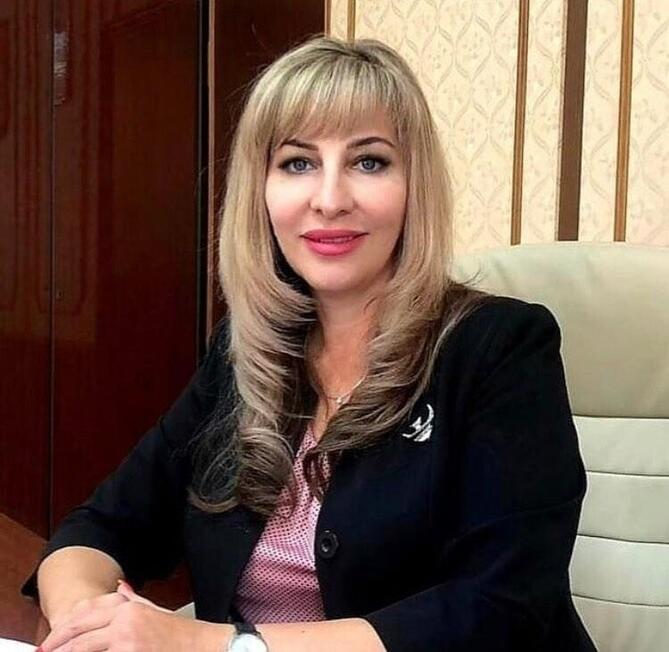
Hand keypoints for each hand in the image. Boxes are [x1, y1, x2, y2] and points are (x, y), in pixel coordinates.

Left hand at [39, 580, 229, 651]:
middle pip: (78, 633)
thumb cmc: (179, 634)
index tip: (49, 643)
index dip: (61, 631)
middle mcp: (124, 621)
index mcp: (127, 608)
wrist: (202, 646)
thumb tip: (119, 587)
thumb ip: (132, 599)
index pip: (84, 615)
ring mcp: (126, 641)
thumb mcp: (154, 611)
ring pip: (83, 649)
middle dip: (56, 647)